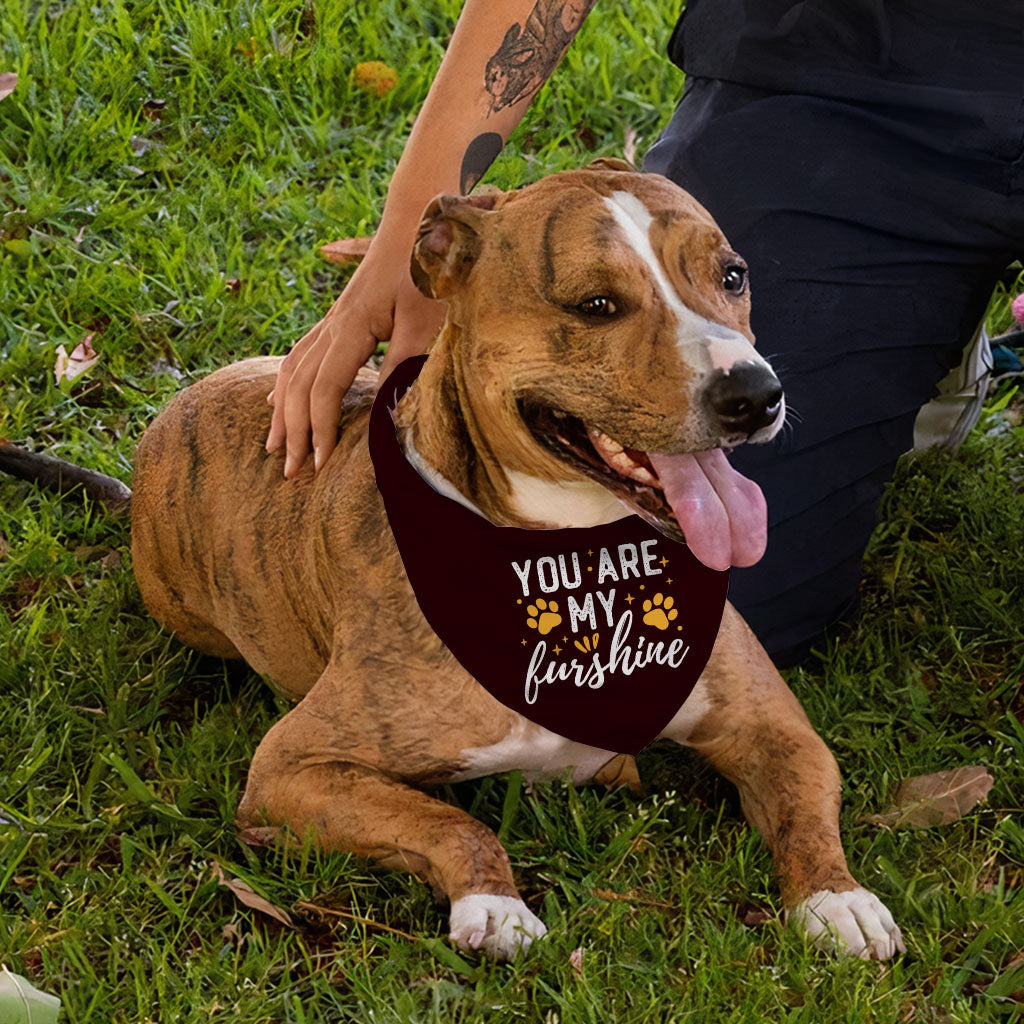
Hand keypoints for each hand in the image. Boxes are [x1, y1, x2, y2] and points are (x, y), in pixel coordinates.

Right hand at [266, 246, 446, 476]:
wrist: (420, 221)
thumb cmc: (429, 270)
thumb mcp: (426, 321)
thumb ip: (406, 365)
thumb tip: (386, 413)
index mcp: (350, 327)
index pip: (324, 389)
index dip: (321, 429)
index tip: (321, 465)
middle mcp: (333, 325)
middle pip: (298, 385)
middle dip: (293, 431)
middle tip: (291, 472)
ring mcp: (332, 320)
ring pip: (292, 370)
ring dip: (283, 411)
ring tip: (275, 445)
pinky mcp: (340, 317)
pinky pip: (300, 355)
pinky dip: (287, 383)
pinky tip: (278, 398)